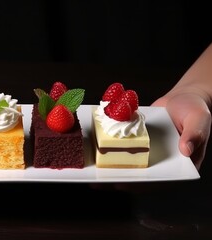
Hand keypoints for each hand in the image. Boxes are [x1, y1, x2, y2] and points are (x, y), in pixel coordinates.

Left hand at [91, 90, 210, 192]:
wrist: (183, 97)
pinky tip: (93, 148)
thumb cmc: (196, 109)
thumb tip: (186, 150)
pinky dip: (108, 146)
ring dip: (108, 165)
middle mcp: (159, 162)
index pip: (156, 181)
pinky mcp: (135, 141)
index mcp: (177, 166)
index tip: (120, 185)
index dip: (137, 185)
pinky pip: (121, 145)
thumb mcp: (199, 120)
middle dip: (115, 179)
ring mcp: (145, 152)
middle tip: (96, 182)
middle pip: (136, 175)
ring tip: (89, 170)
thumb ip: (194, 135)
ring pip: (125, 162)